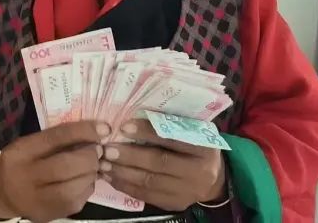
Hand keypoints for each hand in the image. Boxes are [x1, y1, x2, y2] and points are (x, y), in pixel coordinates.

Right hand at [0, 121, 110, 222]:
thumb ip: (58, 138)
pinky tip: (84, 180)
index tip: (104, 129)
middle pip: (67, 165)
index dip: (84, 132)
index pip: (56, 138)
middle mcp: (26, 177)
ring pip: (75, 187)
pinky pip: (78, 200)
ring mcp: (37, 200)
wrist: (3, 194)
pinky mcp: (49, 215)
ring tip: (92, 166)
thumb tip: (97, 131)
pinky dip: (87, 187)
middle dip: (90, 156)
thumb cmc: (24, 162)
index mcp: (20, 152)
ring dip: (91, 173)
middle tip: (98, 151)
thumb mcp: (32, 144)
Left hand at [100, 119, 225, 210]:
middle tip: (107, 149)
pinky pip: (146, 196)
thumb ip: (173, 125)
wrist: (214, 180)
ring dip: (122, 173)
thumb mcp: (194, 132)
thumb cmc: (198, 148)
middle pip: (159, 163)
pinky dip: (126, 186)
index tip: (124, 127)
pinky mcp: (175, 204)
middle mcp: (198, 172)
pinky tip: (111, 177)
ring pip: (149, 182)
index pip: (173, 139)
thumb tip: (136, 114)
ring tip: (103, 163)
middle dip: (129, 156)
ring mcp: (186, 191)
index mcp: (203, 148)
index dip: (147, 133)